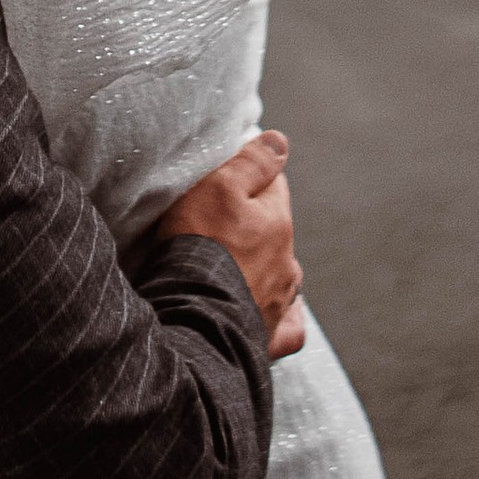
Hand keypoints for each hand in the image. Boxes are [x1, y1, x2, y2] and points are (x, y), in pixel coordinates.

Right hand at [155, 130, 304, 358]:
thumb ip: (252, 162)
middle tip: (216, 227)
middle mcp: (286, 264)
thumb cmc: (200, 247)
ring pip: (280, 277)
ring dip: (261, 269)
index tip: (223, 181)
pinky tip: (269, 314)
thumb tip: (280, 141)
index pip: (273, 186)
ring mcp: (280, 303)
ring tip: (231, 270)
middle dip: (254, 226)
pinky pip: (286, 327)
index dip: (248, 179)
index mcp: (278, 223)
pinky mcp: (268, 338)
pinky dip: (280, 318)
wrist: (192, 320)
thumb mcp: (218, 187)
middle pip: (275, 233)